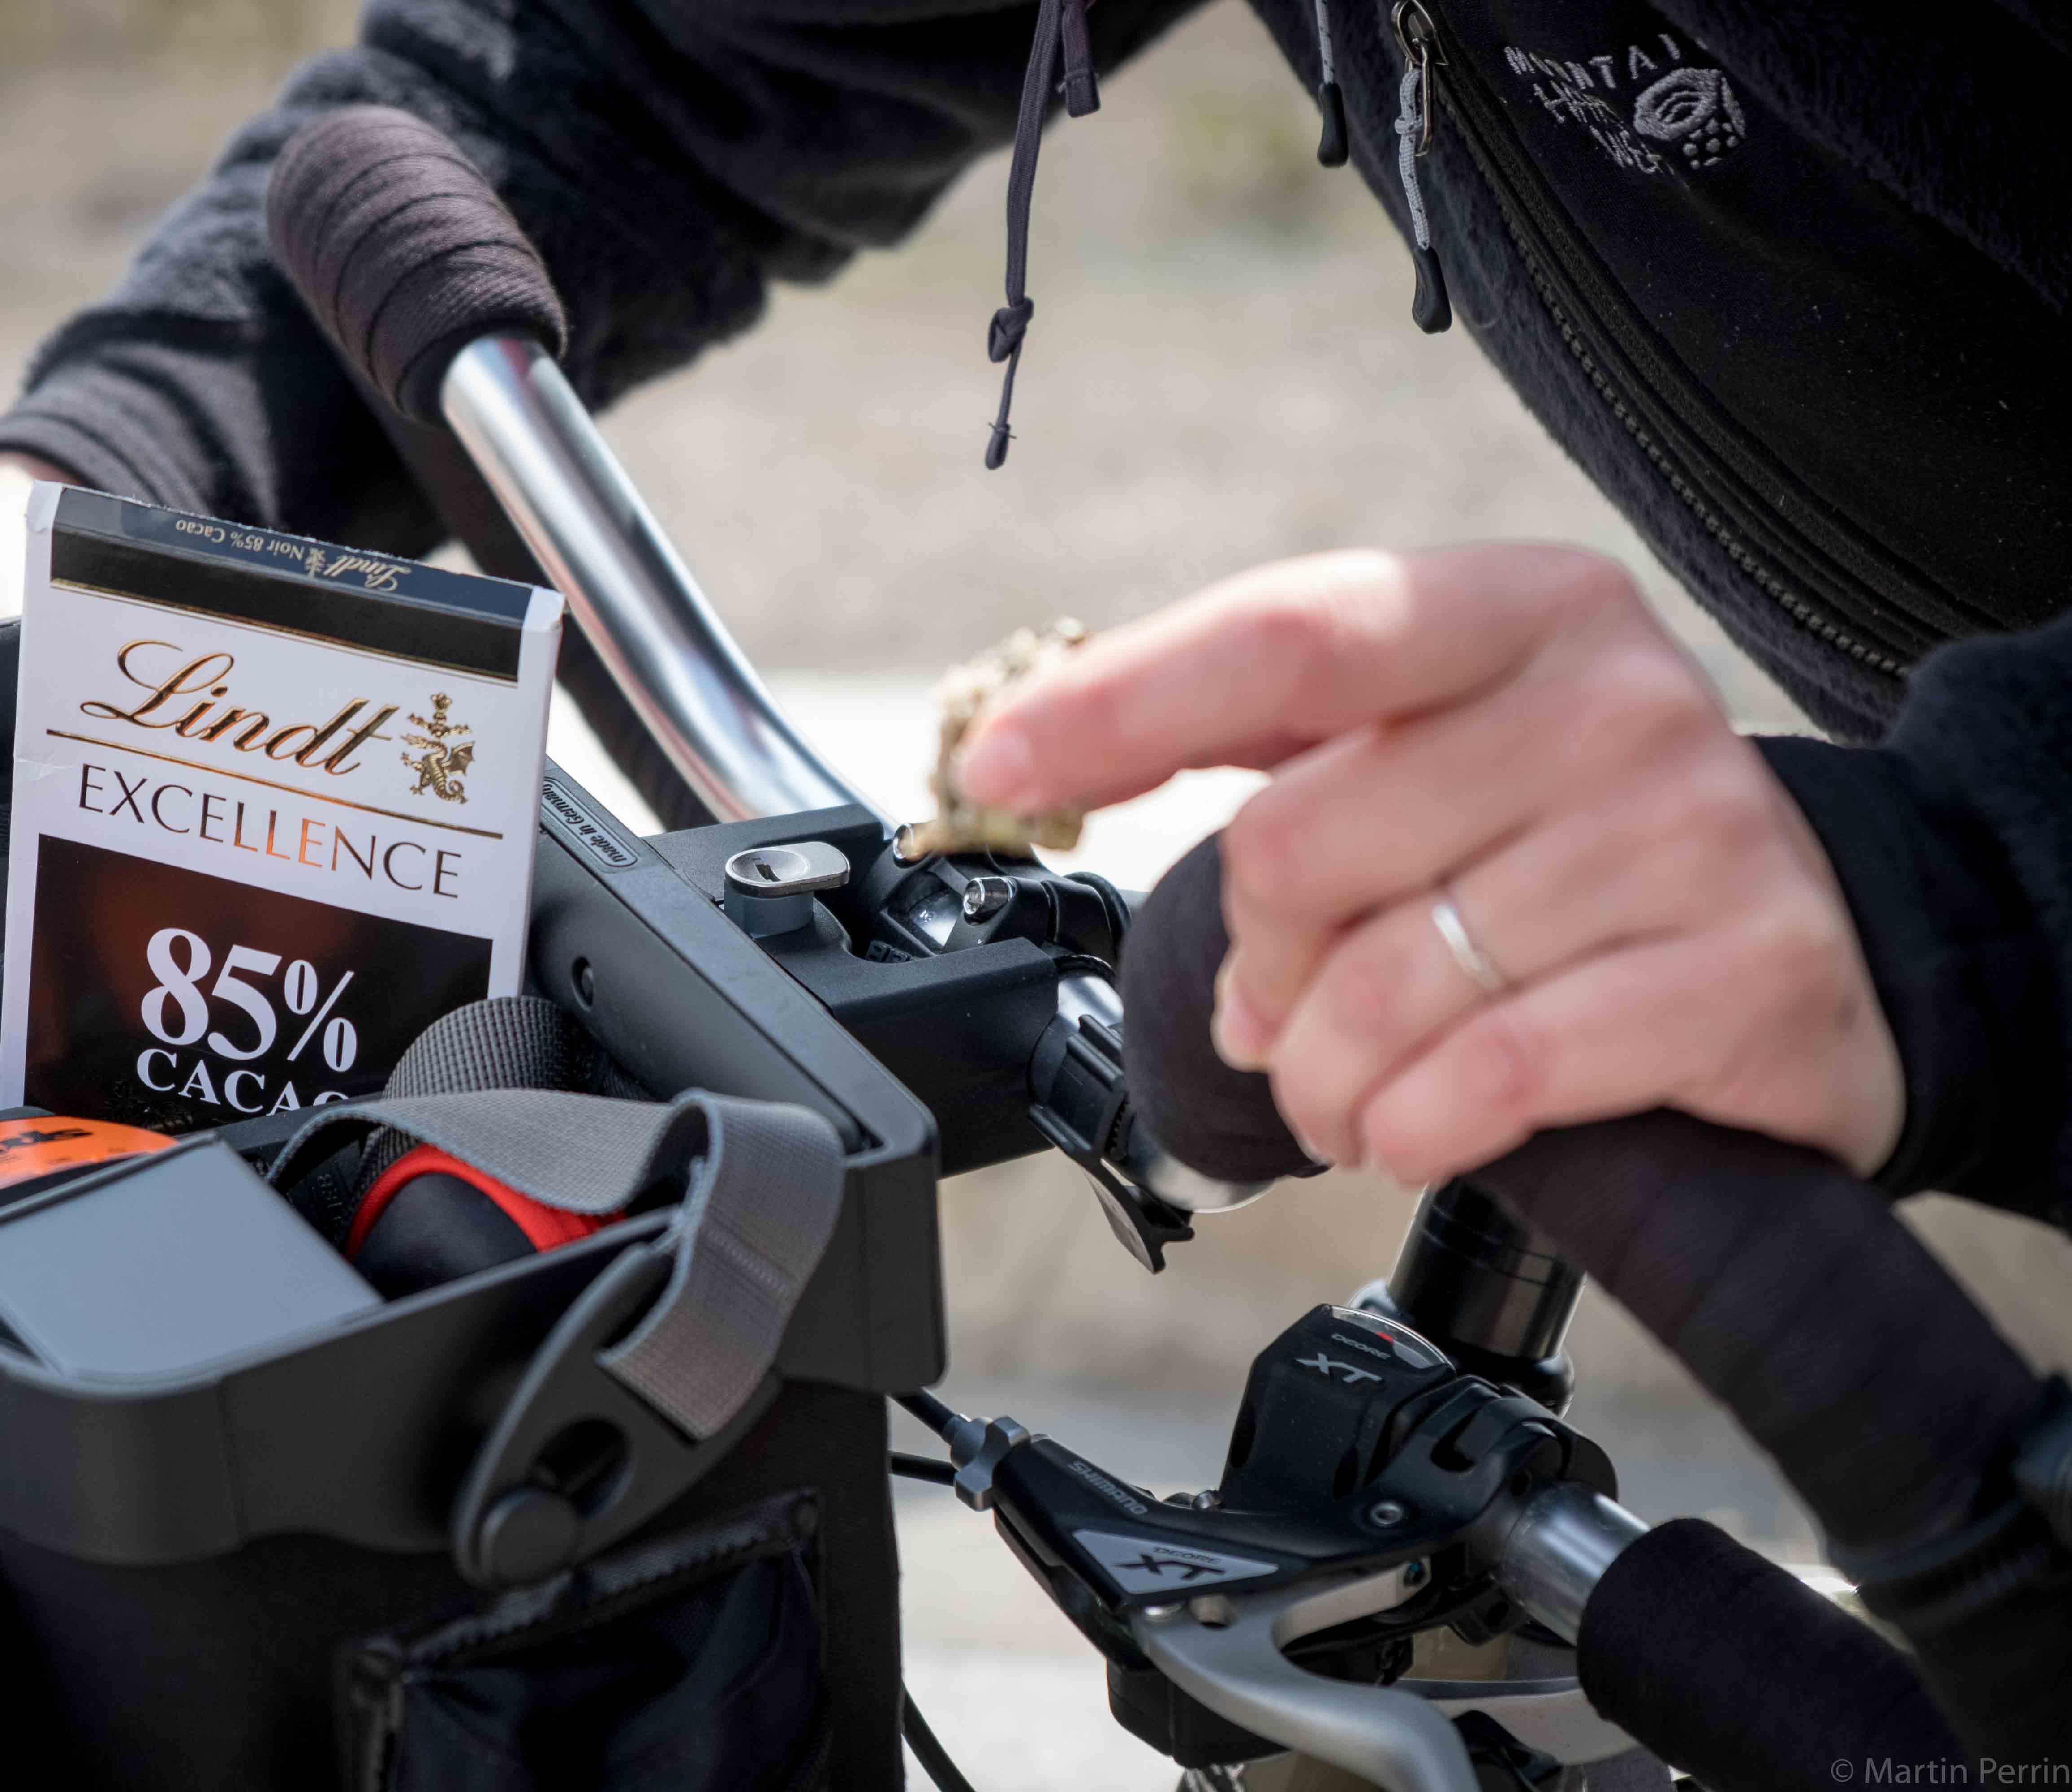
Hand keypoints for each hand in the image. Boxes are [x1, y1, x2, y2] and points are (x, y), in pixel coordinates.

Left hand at [956, 545, 1903, 1183]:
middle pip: (1296, 846)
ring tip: (1360, 1088)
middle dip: (1257, 972)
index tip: (992, 765)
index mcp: (1514, 609)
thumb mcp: (1424, 755)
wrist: (1809, 946)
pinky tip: (1425, 1127)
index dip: (1116, 703)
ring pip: (1380, 987)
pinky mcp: (1749, 974)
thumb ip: (1259, 751)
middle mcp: (1613, 697)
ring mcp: (1693, 830)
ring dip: (1329, 1078)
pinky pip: (1488, 1077)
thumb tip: (1041, 765)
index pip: (1284, 635)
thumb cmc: (1560, 853)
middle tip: (1291, 1018)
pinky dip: (1417, 1129)